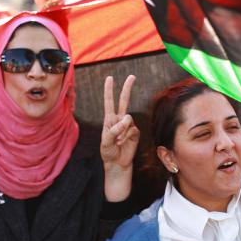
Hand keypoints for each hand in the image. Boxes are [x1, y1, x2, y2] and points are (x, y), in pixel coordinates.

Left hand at [101, 75, 138, 200]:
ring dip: (122, 132)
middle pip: (124, 101)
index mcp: (109, 119)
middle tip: (132, 76)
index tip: (110, 78)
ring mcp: (128, 126)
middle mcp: (119, 120)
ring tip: (118, 142)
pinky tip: (123, 143)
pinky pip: (133, 130)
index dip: (109, 90)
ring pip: (128, 120)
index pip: (109, 102)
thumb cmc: (108, 152)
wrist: (117, 163)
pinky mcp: (135, 133)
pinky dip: (127, 137)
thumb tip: (126, 119)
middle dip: (127, 88)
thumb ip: (114, 130)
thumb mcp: (105, 141)